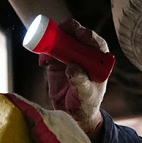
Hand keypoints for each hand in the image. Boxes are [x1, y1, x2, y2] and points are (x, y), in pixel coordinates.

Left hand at [6, 93, 128, 142]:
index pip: (41, 116)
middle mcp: (58, 117)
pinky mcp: (44, 124)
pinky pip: (24, 108)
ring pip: (27, 108)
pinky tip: (2, 96)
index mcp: (64, 124)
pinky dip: (13, 101)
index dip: (27, 113)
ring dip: (12, 102)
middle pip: (32, 111)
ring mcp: (51, 119)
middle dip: (17, 107)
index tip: (13, 111)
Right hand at [46, 19, 107, 133]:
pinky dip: (44, 52)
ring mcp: (70, 56)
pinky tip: (43, 62)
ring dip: (54, 38)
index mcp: (98, 61)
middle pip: (78, 35)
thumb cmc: (85, 104)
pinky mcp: (56, 61)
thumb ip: (81, 82)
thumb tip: (73, 67)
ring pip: (62, 39)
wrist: (72, 114)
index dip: (89, 36)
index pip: (96, 43)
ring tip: (47, 48)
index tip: (81, 35)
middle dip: (70, 29)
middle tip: (62, 29)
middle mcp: (85, 55)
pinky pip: (49, 51)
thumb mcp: (85, 95)